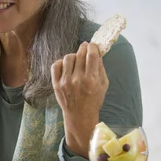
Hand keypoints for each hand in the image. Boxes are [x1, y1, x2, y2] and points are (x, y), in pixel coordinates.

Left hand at [51, 42, 108, 157]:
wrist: (80, 115)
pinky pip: (56, 65)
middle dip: (84, 48)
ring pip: (68, 57)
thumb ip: (101, 68)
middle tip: (85, 48)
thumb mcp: (104, 85)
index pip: (91, 55)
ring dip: (73, 55)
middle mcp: (77, 80)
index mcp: (91, 80)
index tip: (93, 45)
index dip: (92, 47)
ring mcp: (65, 82)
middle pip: (80, 54)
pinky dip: (61, 62)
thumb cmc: (94, 100)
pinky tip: (66, 65)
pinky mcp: (56, 84)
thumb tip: (97, 52)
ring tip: (76, 59)